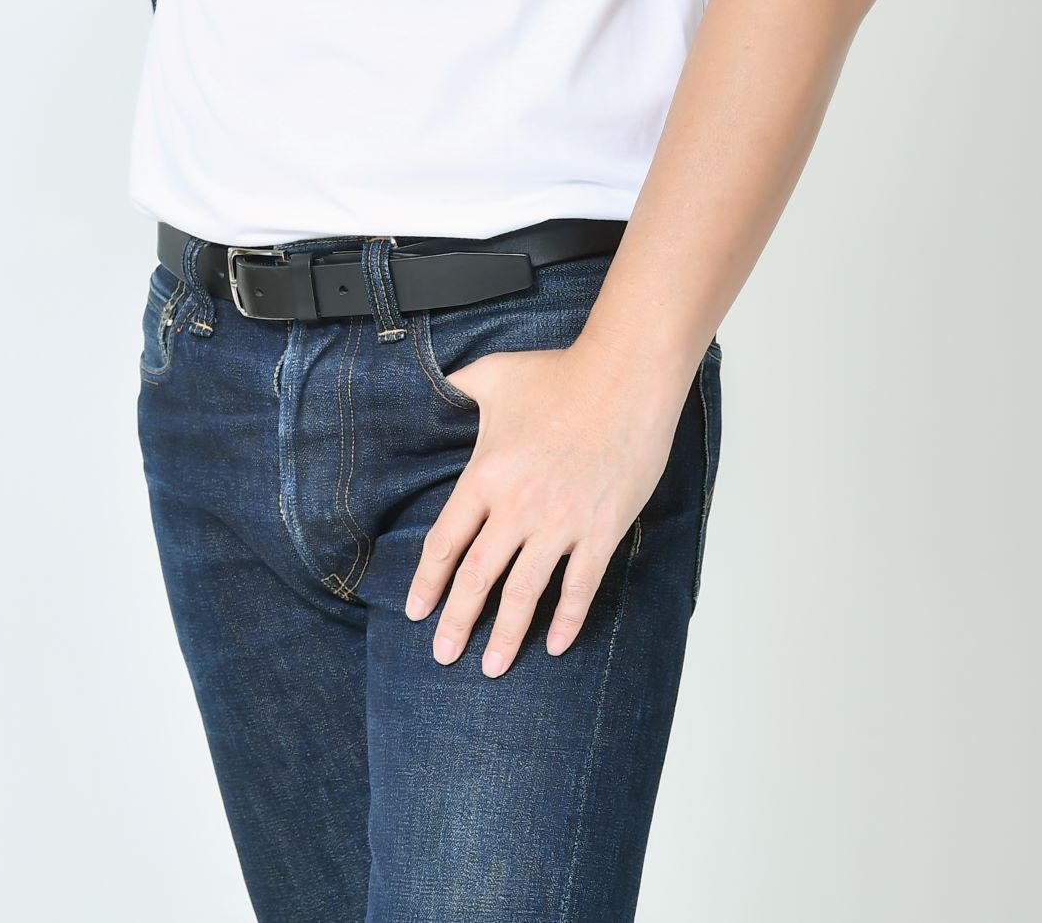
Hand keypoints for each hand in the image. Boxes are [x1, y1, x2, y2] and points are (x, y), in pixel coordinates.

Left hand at [403, 338, 687, 671]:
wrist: (625, 379)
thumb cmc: (559, 374)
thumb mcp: (494, 374)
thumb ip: (458, 386)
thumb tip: (432, 381)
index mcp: (486, 474)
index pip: (447, 541)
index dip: (428, 581)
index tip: (416, 611)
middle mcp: (518, 507)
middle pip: (478, 577)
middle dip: (457, 621)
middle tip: (442, 655)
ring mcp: (561, 523)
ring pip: (525, 593)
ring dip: (506, 635)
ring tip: (492, 667)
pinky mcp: (601, 530)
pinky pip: (579, 587)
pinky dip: (567, 620)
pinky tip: (555, 645)